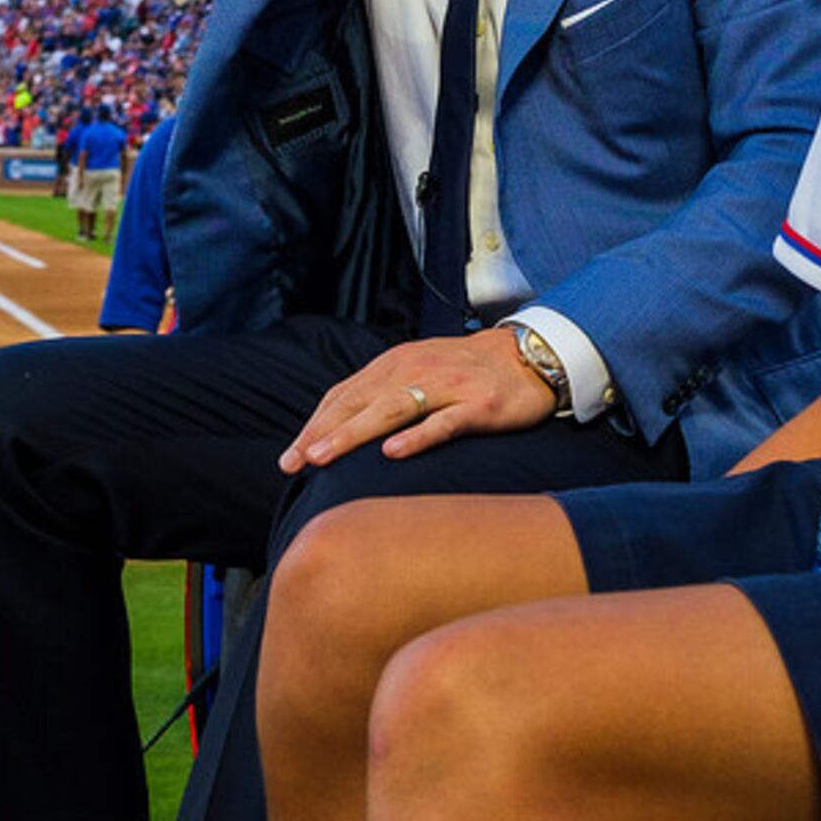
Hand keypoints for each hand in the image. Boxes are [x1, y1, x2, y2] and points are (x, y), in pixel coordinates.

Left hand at [278, 332, 556, 473]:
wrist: (529, 356)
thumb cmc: (466, 371)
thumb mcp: (418, 373)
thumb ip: (383, 395)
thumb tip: (339, 429)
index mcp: (395, 364)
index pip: (344, 395)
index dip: (315, 425)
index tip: (291, 457)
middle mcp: (415, 371)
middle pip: (359, 402)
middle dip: (322, 433)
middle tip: (294, 463)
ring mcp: (446, 387)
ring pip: (391, 410)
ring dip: (353, 433)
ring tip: (324, 457)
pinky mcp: (477, 405)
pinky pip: (443, 422)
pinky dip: (417, 436)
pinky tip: (393, 452)